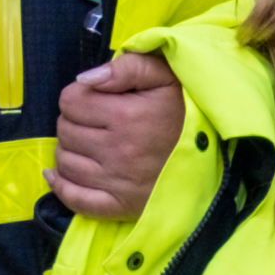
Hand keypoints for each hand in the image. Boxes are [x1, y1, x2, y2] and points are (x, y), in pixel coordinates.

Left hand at [44, 53, 177, 219]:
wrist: (218, 153)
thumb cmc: (187, 109)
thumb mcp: (165, 75)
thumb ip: (126, 67)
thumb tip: (84, 79)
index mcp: (127, 116)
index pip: (70, 101)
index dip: (77, 95)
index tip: (93, 98)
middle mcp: (119, 151)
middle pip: (65, 131)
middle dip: (72, 121)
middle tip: (93, 120)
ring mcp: (118, 183)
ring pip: (65, 162)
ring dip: (68, 149)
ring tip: (86, 142)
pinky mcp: (121, 207)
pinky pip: (76, 199)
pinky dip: (60, 186)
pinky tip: (57, 173)